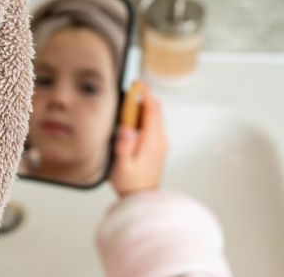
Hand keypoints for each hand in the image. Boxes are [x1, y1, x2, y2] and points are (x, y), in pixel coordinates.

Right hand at [110, 81, 167, 196]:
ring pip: (156, 117)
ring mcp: (160, 143)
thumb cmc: (131, 184)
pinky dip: (145, 116)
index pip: (152, 110)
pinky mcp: (157, 146)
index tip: (138, 84)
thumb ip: (124, 146)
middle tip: (133, 88)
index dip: (145, 94)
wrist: (142, 198)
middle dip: (145, 97)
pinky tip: (133, 119)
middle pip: (156, 110)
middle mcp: (160, 140)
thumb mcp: (123, 166)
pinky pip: (154, 125)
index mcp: (152, 141)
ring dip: (145, 106)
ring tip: (130, 101)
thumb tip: (127, 129)